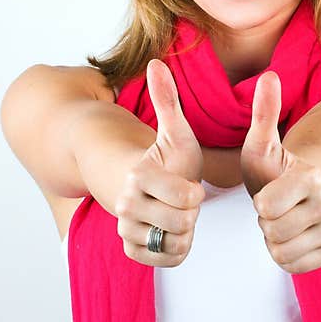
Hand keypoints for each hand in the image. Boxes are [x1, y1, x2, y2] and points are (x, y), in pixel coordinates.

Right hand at [114, 59, 205, 266]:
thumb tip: (155, 62)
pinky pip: (165, 259)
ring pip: (174, 242)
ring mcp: (126, 229)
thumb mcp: (176, 132)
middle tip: (184, 201)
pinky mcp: (131, 250)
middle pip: (182, 223)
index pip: (186, 198)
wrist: (148, 185)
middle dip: (191, 213)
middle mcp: (125, 204)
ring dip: (184, 231)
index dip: (195, 193)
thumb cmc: (167, 158)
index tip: (189, 185)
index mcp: (138, 176)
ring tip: (178, 214)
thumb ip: (168, 100)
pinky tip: (172, 232)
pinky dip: (175, 249)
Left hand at [240, 72, 320, 273]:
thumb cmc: (273, 165)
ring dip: (274, 239)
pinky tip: (290, 236)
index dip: (258, 203)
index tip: (265, 191)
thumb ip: (264, 112)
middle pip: (274, 232)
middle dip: (265, 223)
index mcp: (310, 176)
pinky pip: (297, 266)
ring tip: (279, 219)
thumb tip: (269, 75)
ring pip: (284, 252)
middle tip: (271, 207)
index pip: (267, 208)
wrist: (297, 188)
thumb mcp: (261, 141)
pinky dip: (288, 255)